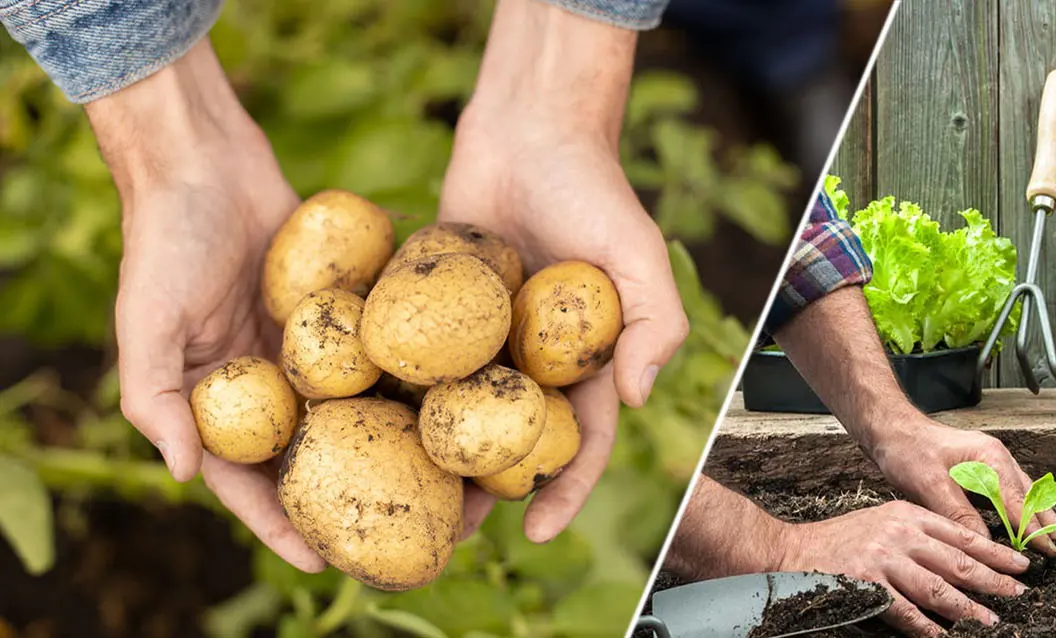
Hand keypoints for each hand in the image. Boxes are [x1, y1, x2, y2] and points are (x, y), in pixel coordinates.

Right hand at [94, 40, 496, 571]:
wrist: (207, 159)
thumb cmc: (164, 241)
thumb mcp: (146, 321)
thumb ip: (156, 397)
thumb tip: (185, 474)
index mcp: (222, 399)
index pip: (253, 478)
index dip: (282, 524)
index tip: (324, 562)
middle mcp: (274, 381)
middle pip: (320, 453)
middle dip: (357, 494)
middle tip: (404, 533)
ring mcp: (316, 345)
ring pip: (362, 406)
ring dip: (400, 440)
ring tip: (447, 479)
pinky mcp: (350, 306)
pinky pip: (383, 347)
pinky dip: (414, 371)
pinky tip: (459, 398)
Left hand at [436, 0, 687, 542]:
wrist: (531, 128)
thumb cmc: (595, 190)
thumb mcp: (640, 254)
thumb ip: (655, 324)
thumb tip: (635, 399)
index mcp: (583, 364)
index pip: (580, 442)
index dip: (565, 490)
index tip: (541, 530)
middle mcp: (528, 360)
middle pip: (505, 441)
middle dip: (484, 491)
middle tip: (452, 534)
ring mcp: (476, 337)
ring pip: (449, 410)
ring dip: (426, 455)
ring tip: (394, 496)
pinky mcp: (429, 308)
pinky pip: (409, 355)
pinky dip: (387, 389)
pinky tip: (354, 420)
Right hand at [774, 501, 1030, 635]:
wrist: (792, 551)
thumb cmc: (841, 540)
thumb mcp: (884, 522)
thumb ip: (919, 537)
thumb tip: (961, 561)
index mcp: (908, 515)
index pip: (962, 534)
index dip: (994, 551)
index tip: (1021, 564)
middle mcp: (899, 534)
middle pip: (957, 560)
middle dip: (993, 579)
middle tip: (1018, 593)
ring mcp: (883, 559)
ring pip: (937, 587)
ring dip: (967, 607)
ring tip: (990, 620)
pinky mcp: (866, 584)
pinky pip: (905, 611)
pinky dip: (927, 626)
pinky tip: (944, 635)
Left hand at [866, 417, 1055, 556]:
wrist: (892, 429)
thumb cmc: (908, 451)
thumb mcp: (930, 485)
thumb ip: (959, 515)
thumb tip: (984, 544)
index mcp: (991, 459)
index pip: (1020, 504)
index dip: (1036, 531)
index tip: (1054, 553)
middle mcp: (999, 459)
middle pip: (1033, 498)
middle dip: (1053, 526)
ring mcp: (994, 464)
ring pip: (1027, 496)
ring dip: (1043, 520)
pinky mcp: (985, 471)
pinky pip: (1013, 494)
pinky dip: (1026, 512)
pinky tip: (1033, 528)